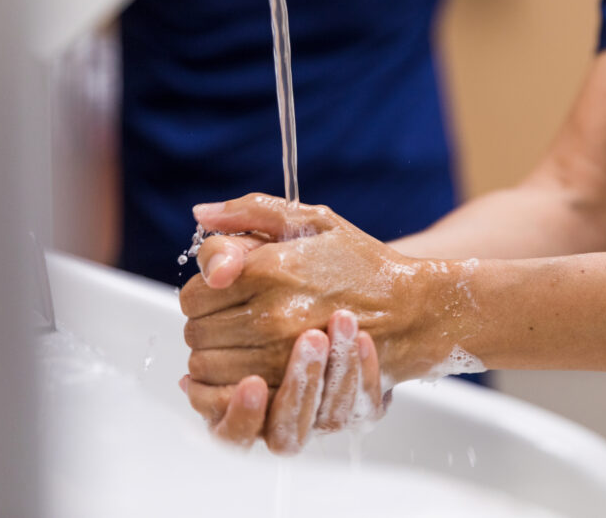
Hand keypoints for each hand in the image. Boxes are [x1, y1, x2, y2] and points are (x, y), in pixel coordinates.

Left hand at [178, 194, 481, 449]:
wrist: (411, 310)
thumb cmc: (363, 263)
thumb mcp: (314, 221)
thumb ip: (250, 212)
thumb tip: (199, 214)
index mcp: (268, 268)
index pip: (194, 294)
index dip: (205, 294)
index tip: (226, 292)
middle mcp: (271, 312)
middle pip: (196, 332)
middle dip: (208, 325)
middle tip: (237, 318)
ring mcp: (282, 354)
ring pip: (209, 366)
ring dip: (218, 357)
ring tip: (246, 344)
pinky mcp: (295, 384)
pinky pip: (233, 393)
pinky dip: (232, 385)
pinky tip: (252, 368)